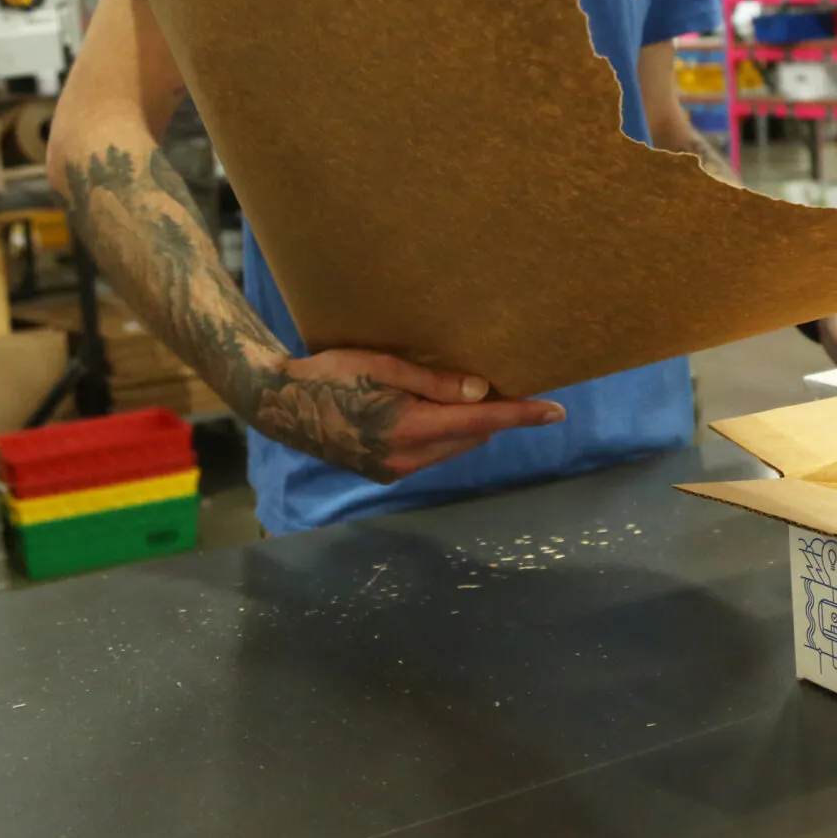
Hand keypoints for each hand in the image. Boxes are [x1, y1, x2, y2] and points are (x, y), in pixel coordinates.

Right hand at [245, 349, 563, 484]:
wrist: (281, 405)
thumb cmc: (330, 374)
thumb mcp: (382, 366)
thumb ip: (433, 382)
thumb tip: (481, 392)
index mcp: (409, 428)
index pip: (479, 422)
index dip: (520, 415)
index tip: (555, 411)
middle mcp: (407, 457)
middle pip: (471, 437)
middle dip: (495, 417)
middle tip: (516, 389)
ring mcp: (396, 469)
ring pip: (454, 447)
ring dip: (470, 427)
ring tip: (478, 398)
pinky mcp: (386, 472)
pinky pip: (433, 453)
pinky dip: (447, 435)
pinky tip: (441, 413)